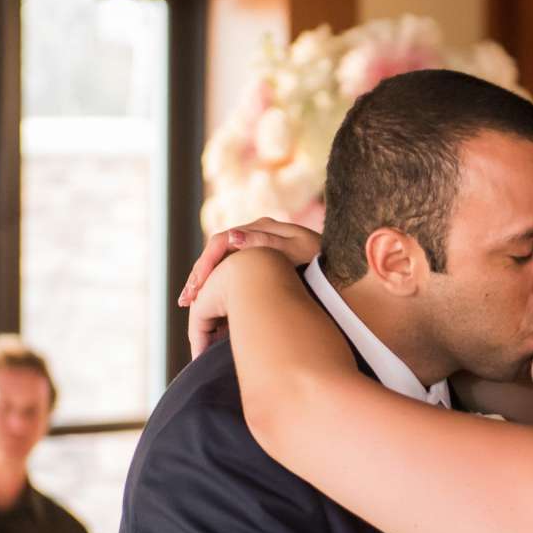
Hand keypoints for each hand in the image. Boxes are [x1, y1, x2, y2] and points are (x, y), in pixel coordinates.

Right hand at [179, 219, 322, 354]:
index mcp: (261, 227)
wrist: (346, 262)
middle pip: (217, 253)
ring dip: (206, 281)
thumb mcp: (301, 249)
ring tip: (190, 304)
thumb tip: (232, 235)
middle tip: (185, 301)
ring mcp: (259, 246)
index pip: (221, 243)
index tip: (196, 289)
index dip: (205, 265)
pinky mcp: (263, 261)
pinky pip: (234, 271)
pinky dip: (220, 285)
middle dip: (199, 275)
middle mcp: (256, 233)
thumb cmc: (327, 257)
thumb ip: (266, 241)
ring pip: (223, 263)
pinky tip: (214, 302)